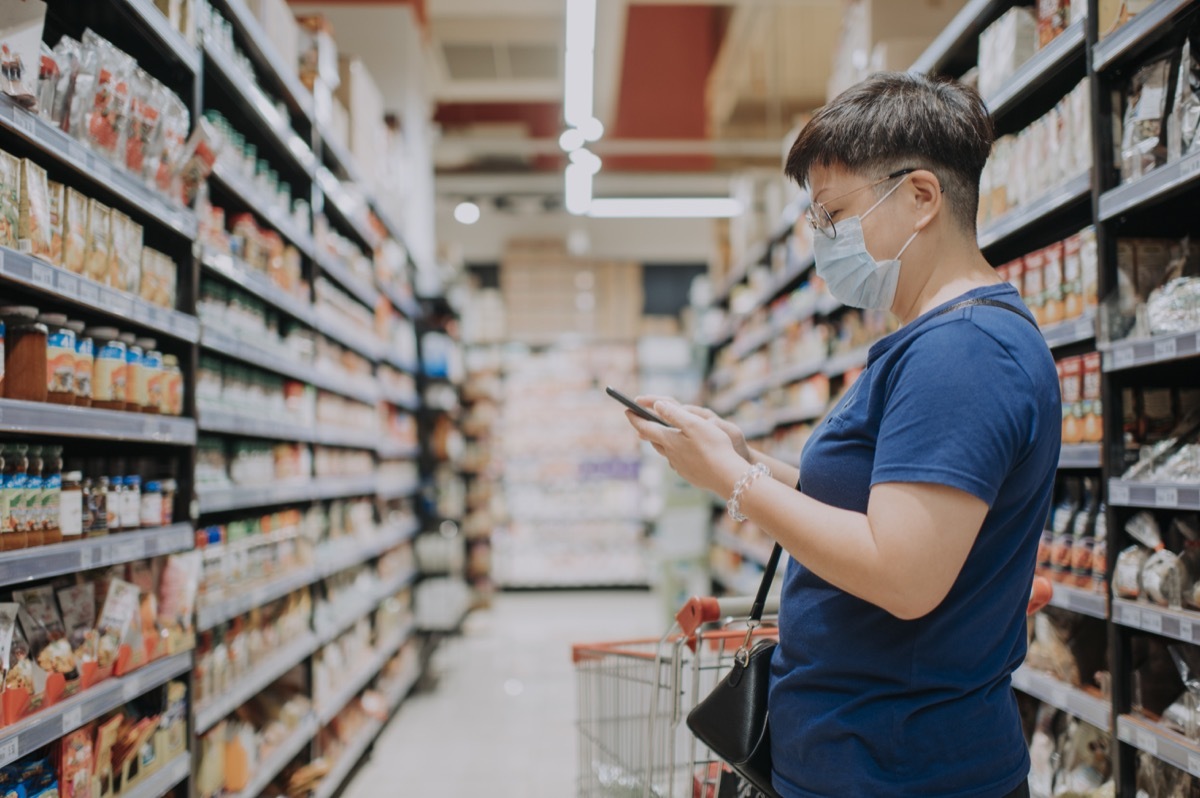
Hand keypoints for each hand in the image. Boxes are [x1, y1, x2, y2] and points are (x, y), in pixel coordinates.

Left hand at [624, 399, 747, 498]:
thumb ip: (675, 414)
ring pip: (664, 451)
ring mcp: (679, 467)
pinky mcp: (689, 475)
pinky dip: (673, 453)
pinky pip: (677, 461)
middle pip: (653, 440)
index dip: (635, 418)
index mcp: (669, 440)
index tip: (626, 410)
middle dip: (646, 429)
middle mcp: (670, 454)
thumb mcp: (694, 424)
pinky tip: (680, 453)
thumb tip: (657, 405)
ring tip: (657, 435)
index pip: (645, 427)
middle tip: (640, 421)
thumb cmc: (713, 447)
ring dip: (658, 441)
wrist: (726, 476)